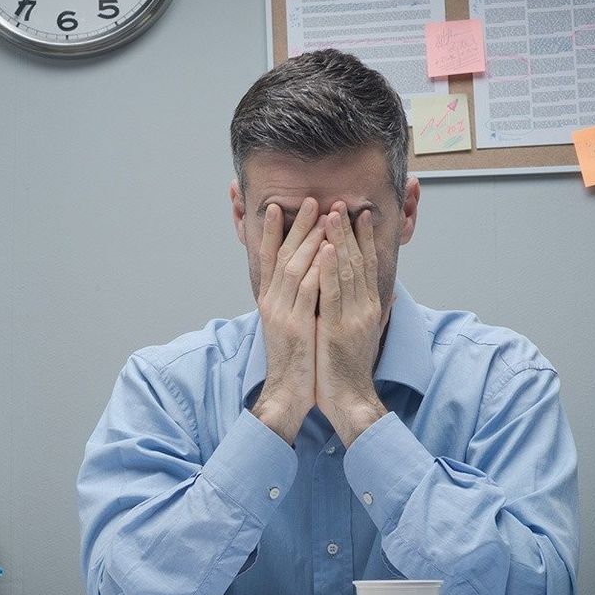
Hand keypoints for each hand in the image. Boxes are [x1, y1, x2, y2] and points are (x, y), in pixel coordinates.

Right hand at [251, 198, 323, 443]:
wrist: (288, 393)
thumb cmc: (296, 360)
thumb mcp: (291, 325)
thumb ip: (296, 302)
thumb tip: (308, 280)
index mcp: (269, 302)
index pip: (267, 259)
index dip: (271, 233)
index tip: (277, 208)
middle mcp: (272, 303)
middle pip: (282, 256)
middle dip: (296, 227)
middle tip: (310, 201)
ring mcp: (282, 314)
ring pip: (294, 268)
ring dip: (309, 240)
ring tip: (323, 217)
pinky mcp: (296, 327)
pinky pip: (307, 291)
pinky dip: (317, 268)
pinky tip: (327, 251)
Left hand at [316, 202, 388, 446]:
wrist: (350, 399)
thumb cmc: (351, 369)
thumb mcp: (366, 334)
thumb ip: (376, 310)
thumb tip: (388, 291)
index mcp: (370, 308)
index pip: (368, 265)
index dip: (365, 238)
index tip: (360, 214)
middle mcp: (365, 308)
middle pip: (359, 261)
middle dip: (350, 231)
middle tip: (342, 203)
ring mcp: (353, 318)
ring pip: (347, 272)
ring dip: (340, 240)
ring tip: (333, 214)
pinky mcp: (338, 330)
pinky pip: (333, 294)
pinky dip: (331, 269)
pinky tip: (328, 249)